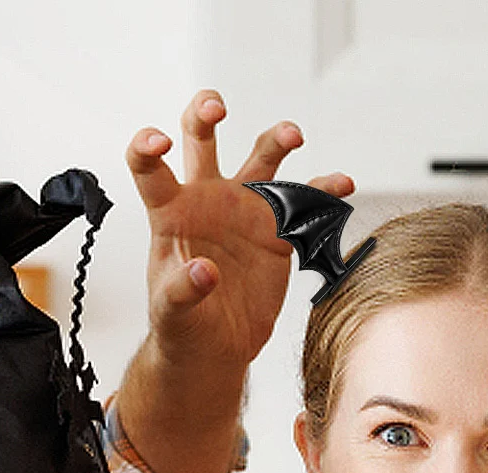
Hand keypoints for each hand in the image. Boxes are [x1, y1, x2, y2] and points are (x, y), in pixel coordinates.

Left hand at [128, 91, 352, 374]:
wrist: (215, 349)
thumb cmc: (181, 327)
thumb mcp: (171, 313)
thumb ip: (182, 290)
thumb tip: (204, 272)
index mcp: (171, 215)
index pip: (149, 168)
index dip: (148, 146)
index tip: (161, 141)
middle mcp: (206, 201)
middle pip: (201, 138)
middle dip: (207, 113)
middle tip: (218, 109)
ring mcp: (243, 212)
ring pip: (261, 157)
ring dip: (277, 139)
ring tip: (293, 137)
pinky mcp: (275, 233)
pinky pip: (304, 203)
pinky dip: (324, 190)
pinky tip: (340, 184)